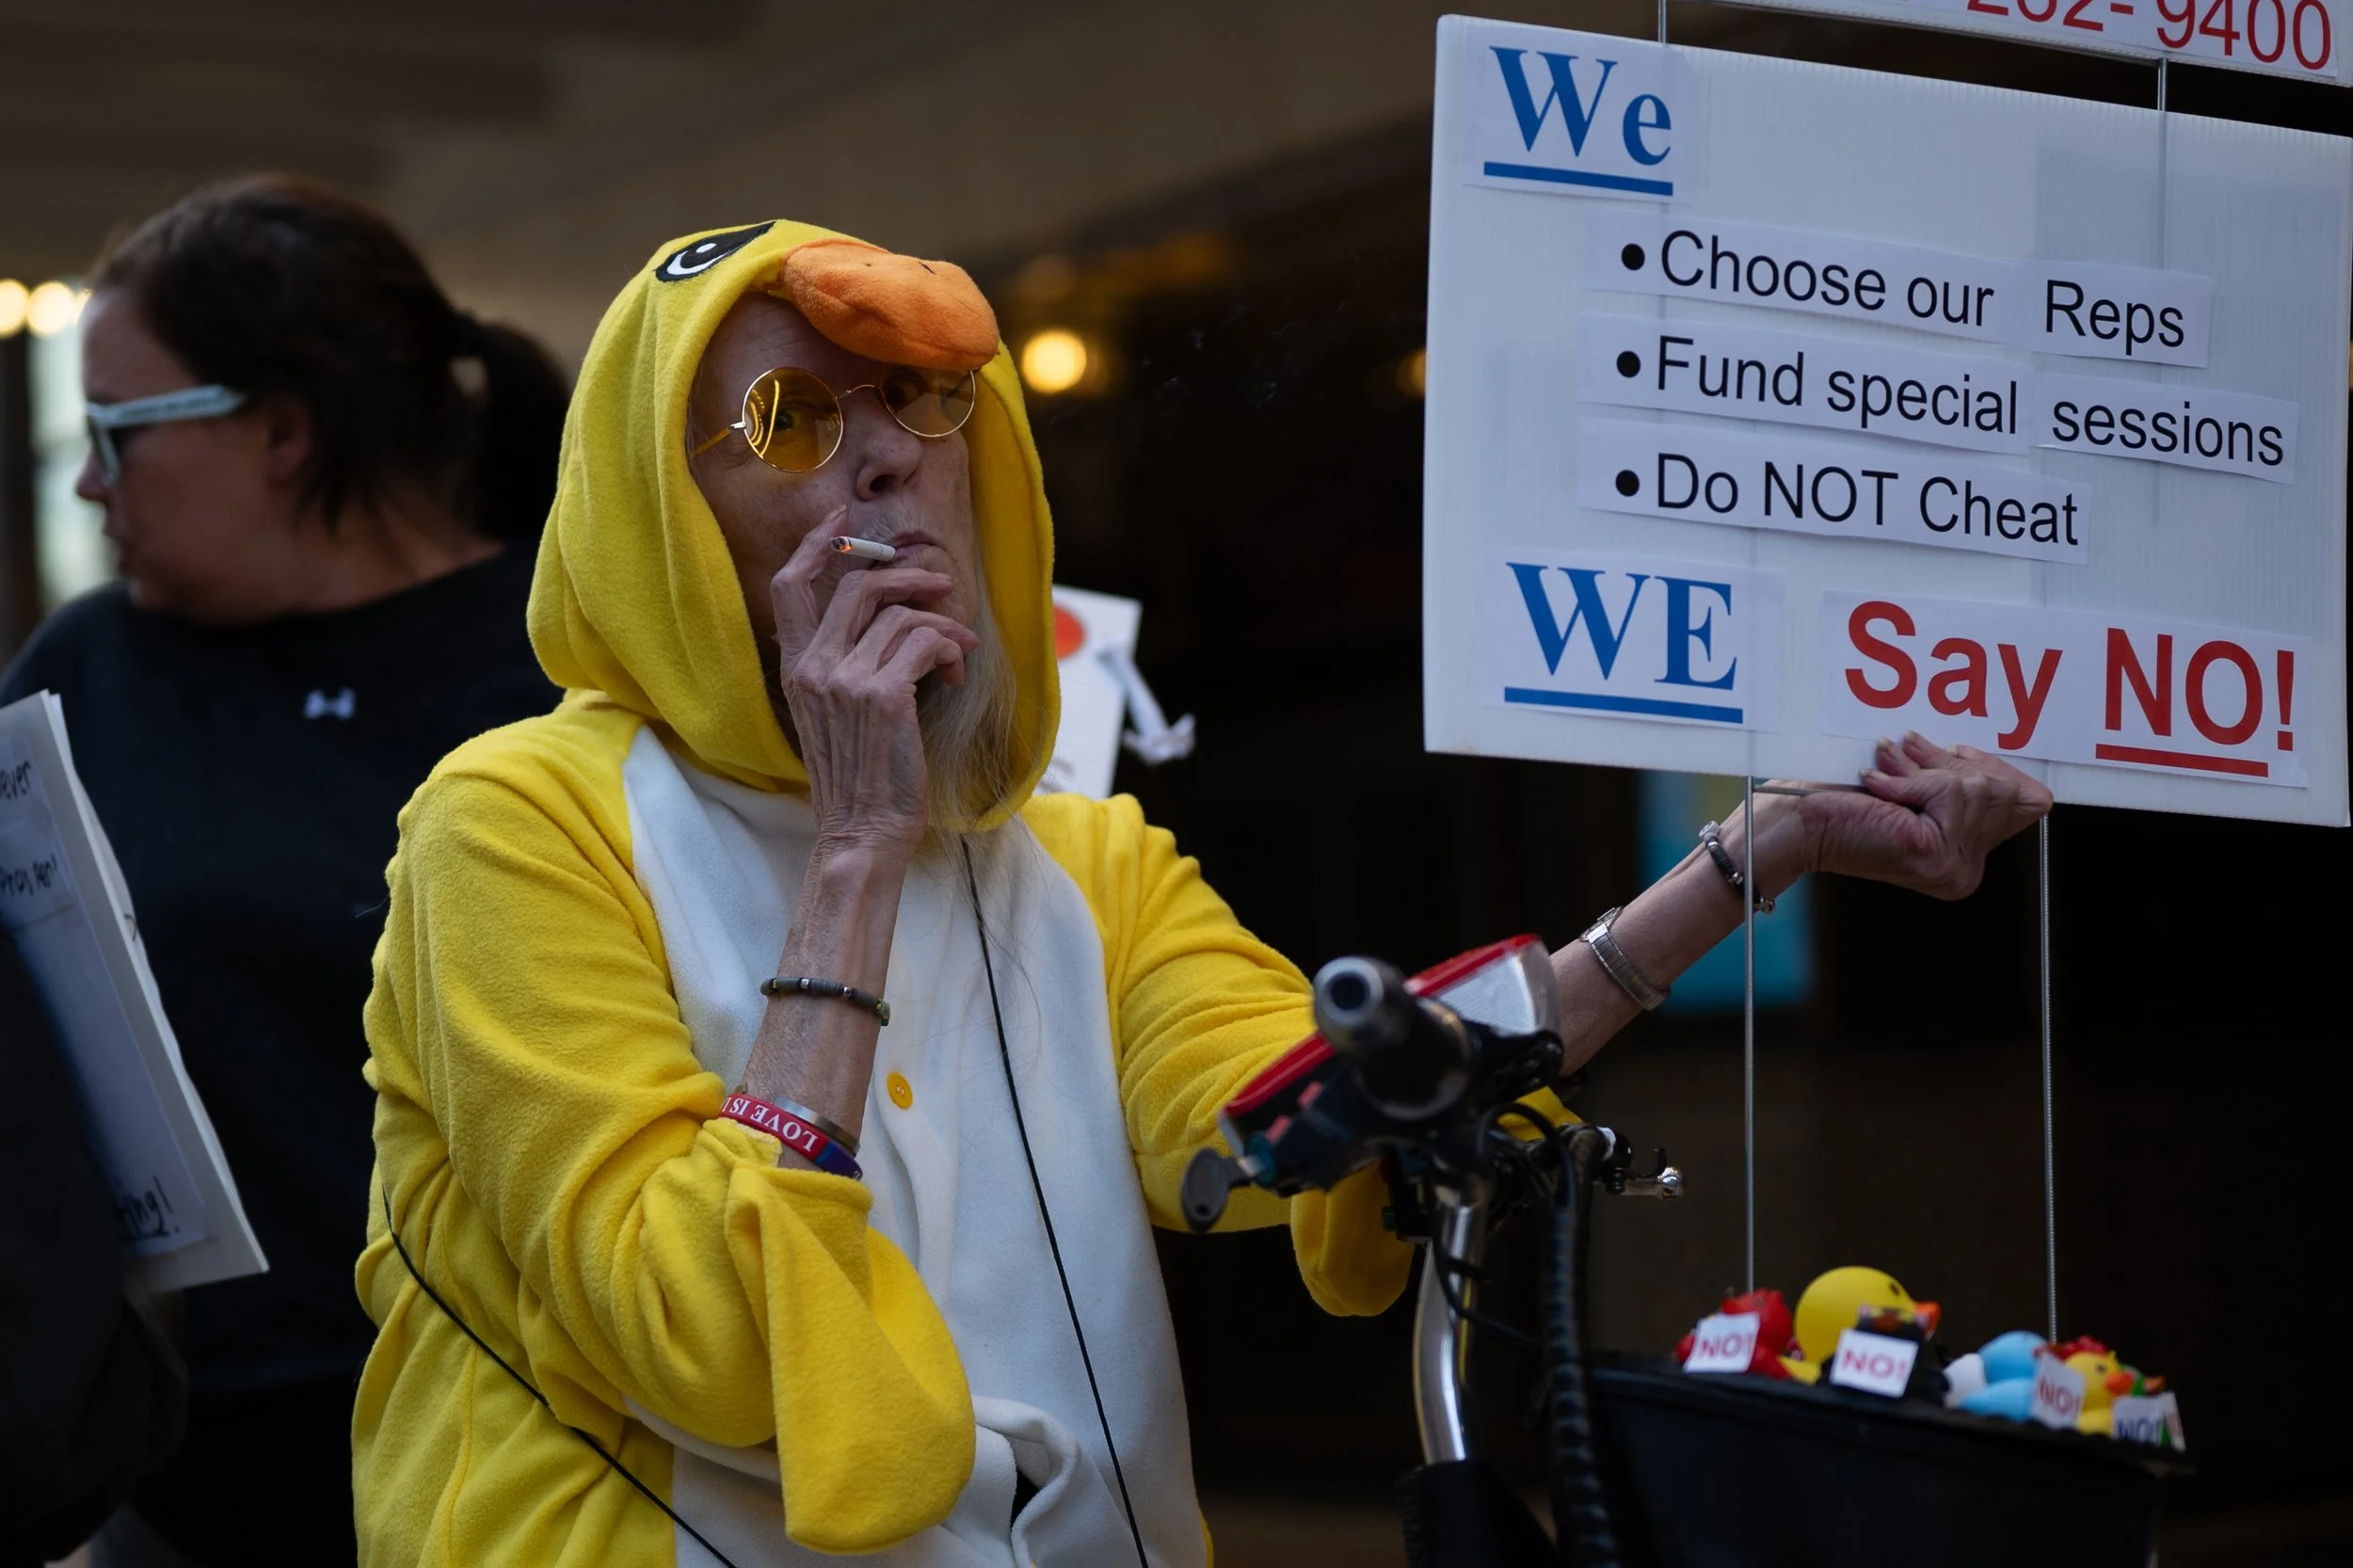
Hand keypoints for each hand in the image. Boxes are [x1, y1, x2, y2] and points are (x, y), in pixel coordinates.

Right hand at [769, 508, 978, 861]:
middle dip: (908, 577)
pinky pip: (925, 642)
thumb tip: (889, 623)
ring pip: (901, 615)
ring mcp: (845, 679)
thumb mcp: (834, 715)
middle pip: (858, 585)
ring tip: (956, 655)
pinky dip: (949, 651)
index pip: (790, 585)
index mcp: (796, 668)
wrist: (863, 832)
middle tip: (942, 587)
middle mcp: (813, 667)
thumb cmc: (858, 779)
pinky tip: (953, 676)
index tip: (844, 520)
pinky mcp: (883, 695)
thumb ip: (844, 668)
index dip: (817, 543)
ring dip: (942, 627)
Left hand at [1801, 732, 2052, 898]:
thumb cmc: (1842, 800)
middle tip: (1910, 752)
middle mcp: (1965, 872)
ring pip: (1979, 787)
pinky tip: (1876, 782)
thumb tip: (1979, 752)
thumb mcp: (1913, 785)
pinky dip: (1910, 777)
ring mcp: (1952, 867)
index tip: (1951, 754)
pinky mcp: (1933, 852)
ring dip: (1929, 766)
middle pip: (2006, 790)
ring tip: (1889, 765)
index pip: (2030, 801)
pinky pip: (1948, 791)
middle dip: (1957, 763)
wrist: (1794, 824)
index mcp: (1965, 860)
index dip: (1995, 767)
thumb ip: (1953, 779)